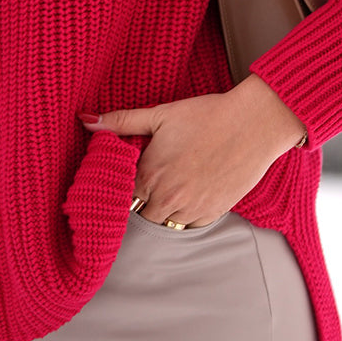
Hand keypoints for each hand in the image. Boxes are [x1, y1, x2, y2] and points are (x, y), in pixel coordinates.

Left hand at [80, 75, 306, 227]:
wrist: (255, 123)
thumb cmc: (208, 115)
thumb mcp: (160, 114)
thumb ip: (121, 121)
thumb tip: (86, 121)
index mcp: (149, 175)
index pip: (120, 197)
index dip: (119, 189)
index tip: (122, 181)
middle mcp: (168, 199)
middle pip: (139, 215)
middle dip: (139, 203)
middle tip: (145, 186)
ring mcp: (192, 209)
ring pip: (164, 224)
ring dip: (161, 211)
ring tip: (167, 190)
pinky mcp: (214, 212)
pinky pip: (190, 226)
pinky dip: (185, 216)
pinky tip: (187, 196)